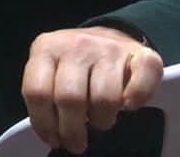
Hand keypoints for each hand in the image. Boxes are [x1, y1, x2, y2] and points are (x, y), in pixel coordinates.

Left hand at [21, 27, 162, 154]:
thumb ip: (45, 92)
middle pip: (70, 98)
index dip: (44, 122)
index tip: (52, 139)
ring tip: (99, 120)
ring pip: (104, 98)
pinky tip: (128, 105)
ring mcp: (109, 49)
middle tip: (77, 144)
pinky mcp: (143, 55)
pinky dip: (137, 101)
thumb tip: (50, 133)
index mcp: (46, 49)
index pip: (37, 91)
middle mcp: (77, 45)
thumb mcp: (51, 69)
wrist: (109, 35)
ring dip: (102, 120)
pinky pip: (141, 87)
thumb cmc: (75, 62)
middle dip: (72, 130)